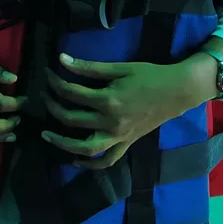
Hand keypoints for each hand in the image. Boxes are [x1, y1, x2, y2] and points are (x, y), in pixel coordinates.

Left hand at [40, 52, 212, 168]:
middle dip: (52, 106)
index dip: (55, 81)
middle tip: (44, 95)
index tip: (47, 72)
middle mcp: (111, 123)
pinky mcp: (127, 143)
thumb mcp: (118, 68)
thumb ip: (88, 67)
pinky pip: (108, 159)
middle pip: (71, 119)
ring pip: (85, 148)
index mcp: (108, 101)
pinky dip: (91, 164)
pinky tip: (76, 161)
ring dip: (63, 143)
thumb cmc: (149, 75)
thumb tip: (61, 59)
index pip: (71, 93)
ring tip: (46, 135)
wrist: (178, 91)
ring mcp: (119, 136)